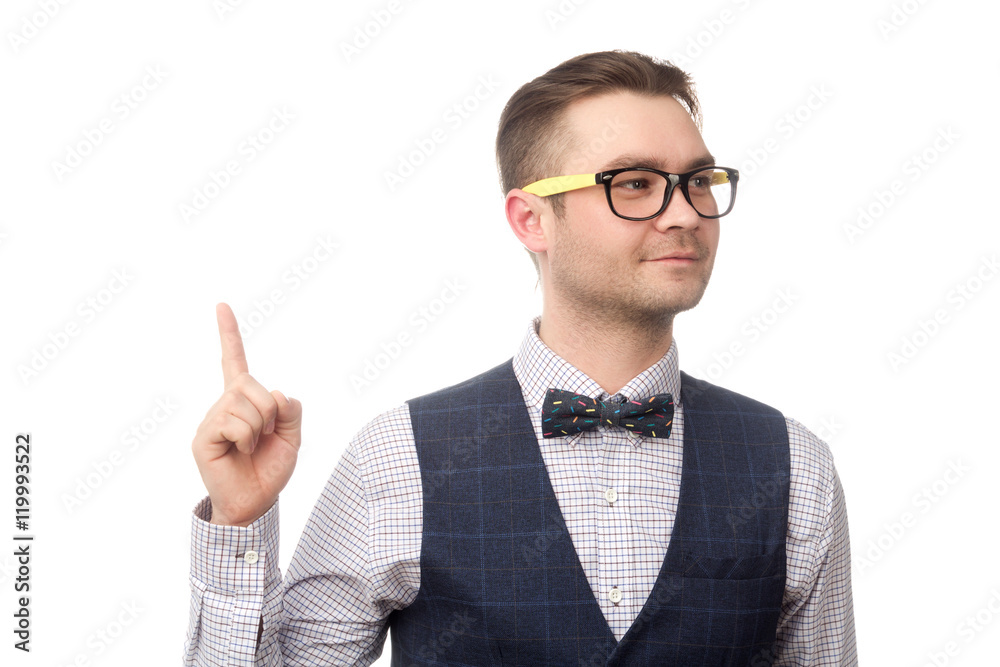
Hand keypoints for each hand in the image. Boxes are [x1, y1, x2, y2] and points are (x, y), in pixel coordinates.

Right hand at [191, 303, 302, 525]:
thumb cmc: (269, 469)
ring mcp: (211, 419)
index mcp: (243, 400)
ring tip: (250, 447)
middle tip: (265, 436)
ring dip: (259, 429)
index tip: (222, 306)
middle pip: (253, 385)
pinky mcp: (203, 437)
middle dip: (270, 412)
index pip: (234, 360)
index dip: (229, 333)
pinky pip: (233, 423)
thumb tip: (277, 393)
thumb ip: (292, 411)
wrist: (255, 503)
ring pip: (245, 404)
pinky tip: (238, 453)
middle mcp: (223, 404)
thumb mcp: (292, 437)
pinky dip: (245, 439)